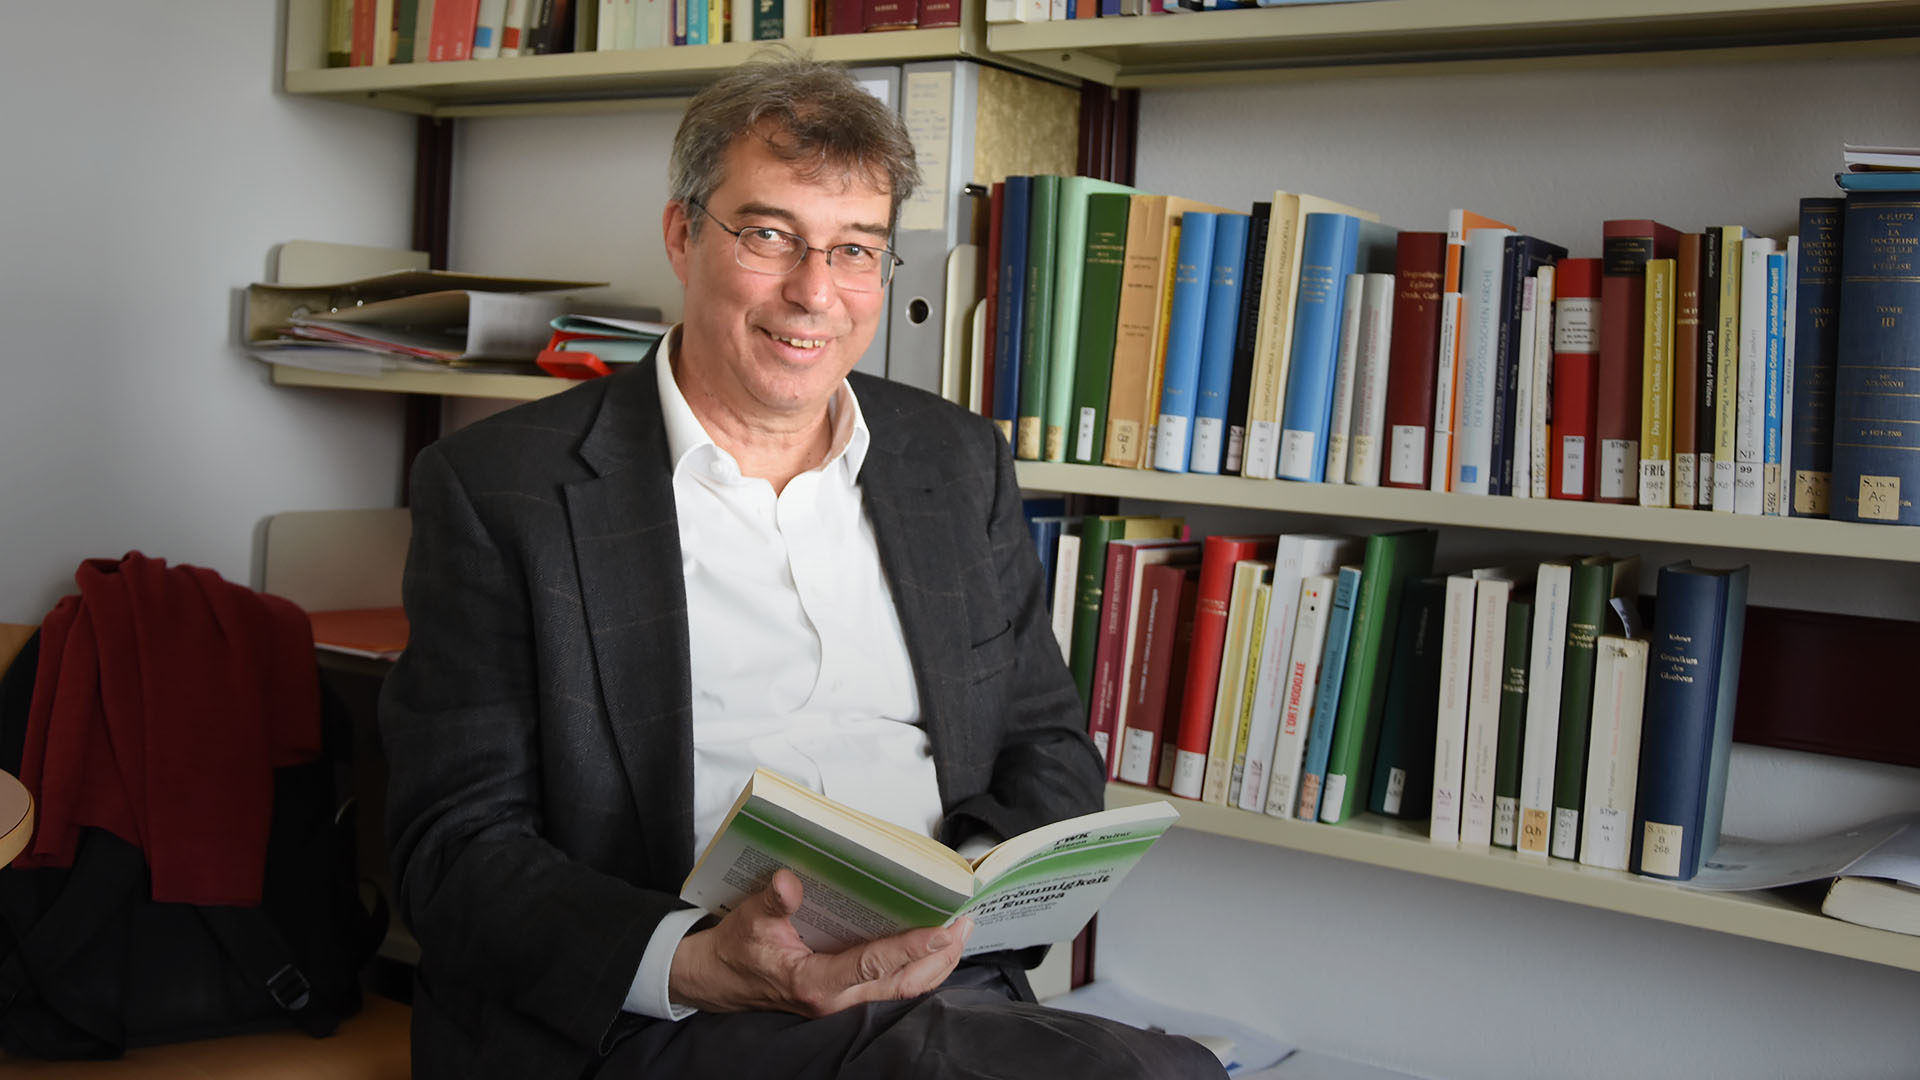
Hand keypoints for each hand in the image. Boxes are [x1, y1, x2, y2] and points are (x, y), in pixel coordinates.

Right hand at [668, 869, 972, 1016]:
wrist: (717, 980)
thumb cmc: (736, 949)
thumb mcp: (747, 919)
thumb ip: (771, 902)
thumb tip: (789, 881)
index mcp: (814, 982)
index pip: (872, 966)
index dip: (909, 949)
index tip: (941, 931)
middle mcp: (836, 998)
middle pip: (901, 984)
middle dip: (938, 957)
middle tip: (965, 924)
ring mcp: (843, 1001)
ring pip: (902, 989)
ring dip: (934, 964)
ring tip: (959, 933)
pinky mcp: (845, 996)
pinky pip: (890, 987)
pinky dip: (917, 968)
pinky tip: (932, 947)